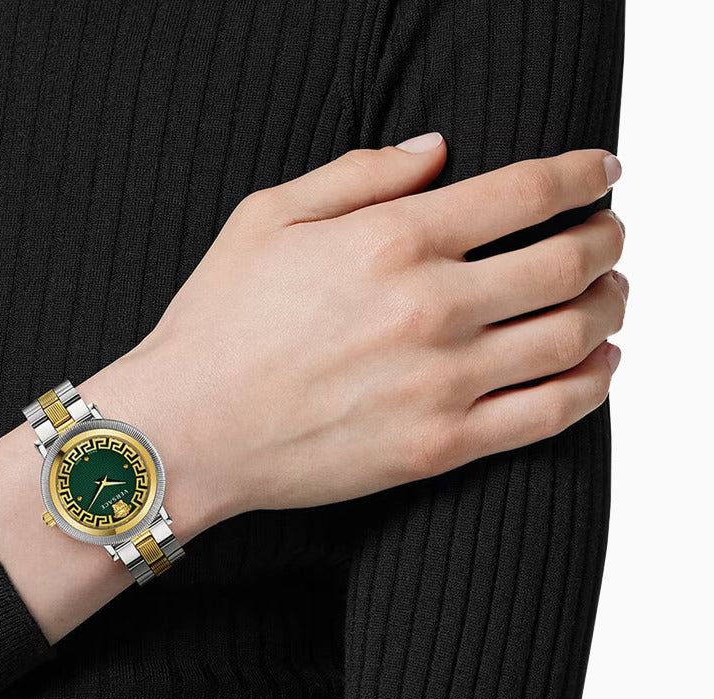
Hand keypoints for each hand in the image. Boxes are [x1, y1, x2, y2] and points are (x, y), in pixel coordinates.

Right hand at [79, 134, 626, 526]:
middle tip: (609, 233)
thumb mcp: (266, 218)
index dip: (582, 173)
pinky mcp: (440, 447)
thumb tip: (437, 150)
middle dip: (607, 238)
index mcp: (390, 240)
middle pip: (571, 262)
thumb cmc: (216, 325)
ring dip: (611, 305)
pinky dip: (595, 384)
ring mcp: (442, 383)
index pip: (528, 192)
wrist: (187, 432)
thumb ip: (358, 174)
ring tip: (610, 293)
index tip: (601, 170)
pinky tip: (599, 364)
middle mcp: (430, 307)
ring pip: (575, 336)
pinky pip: (551, 414)